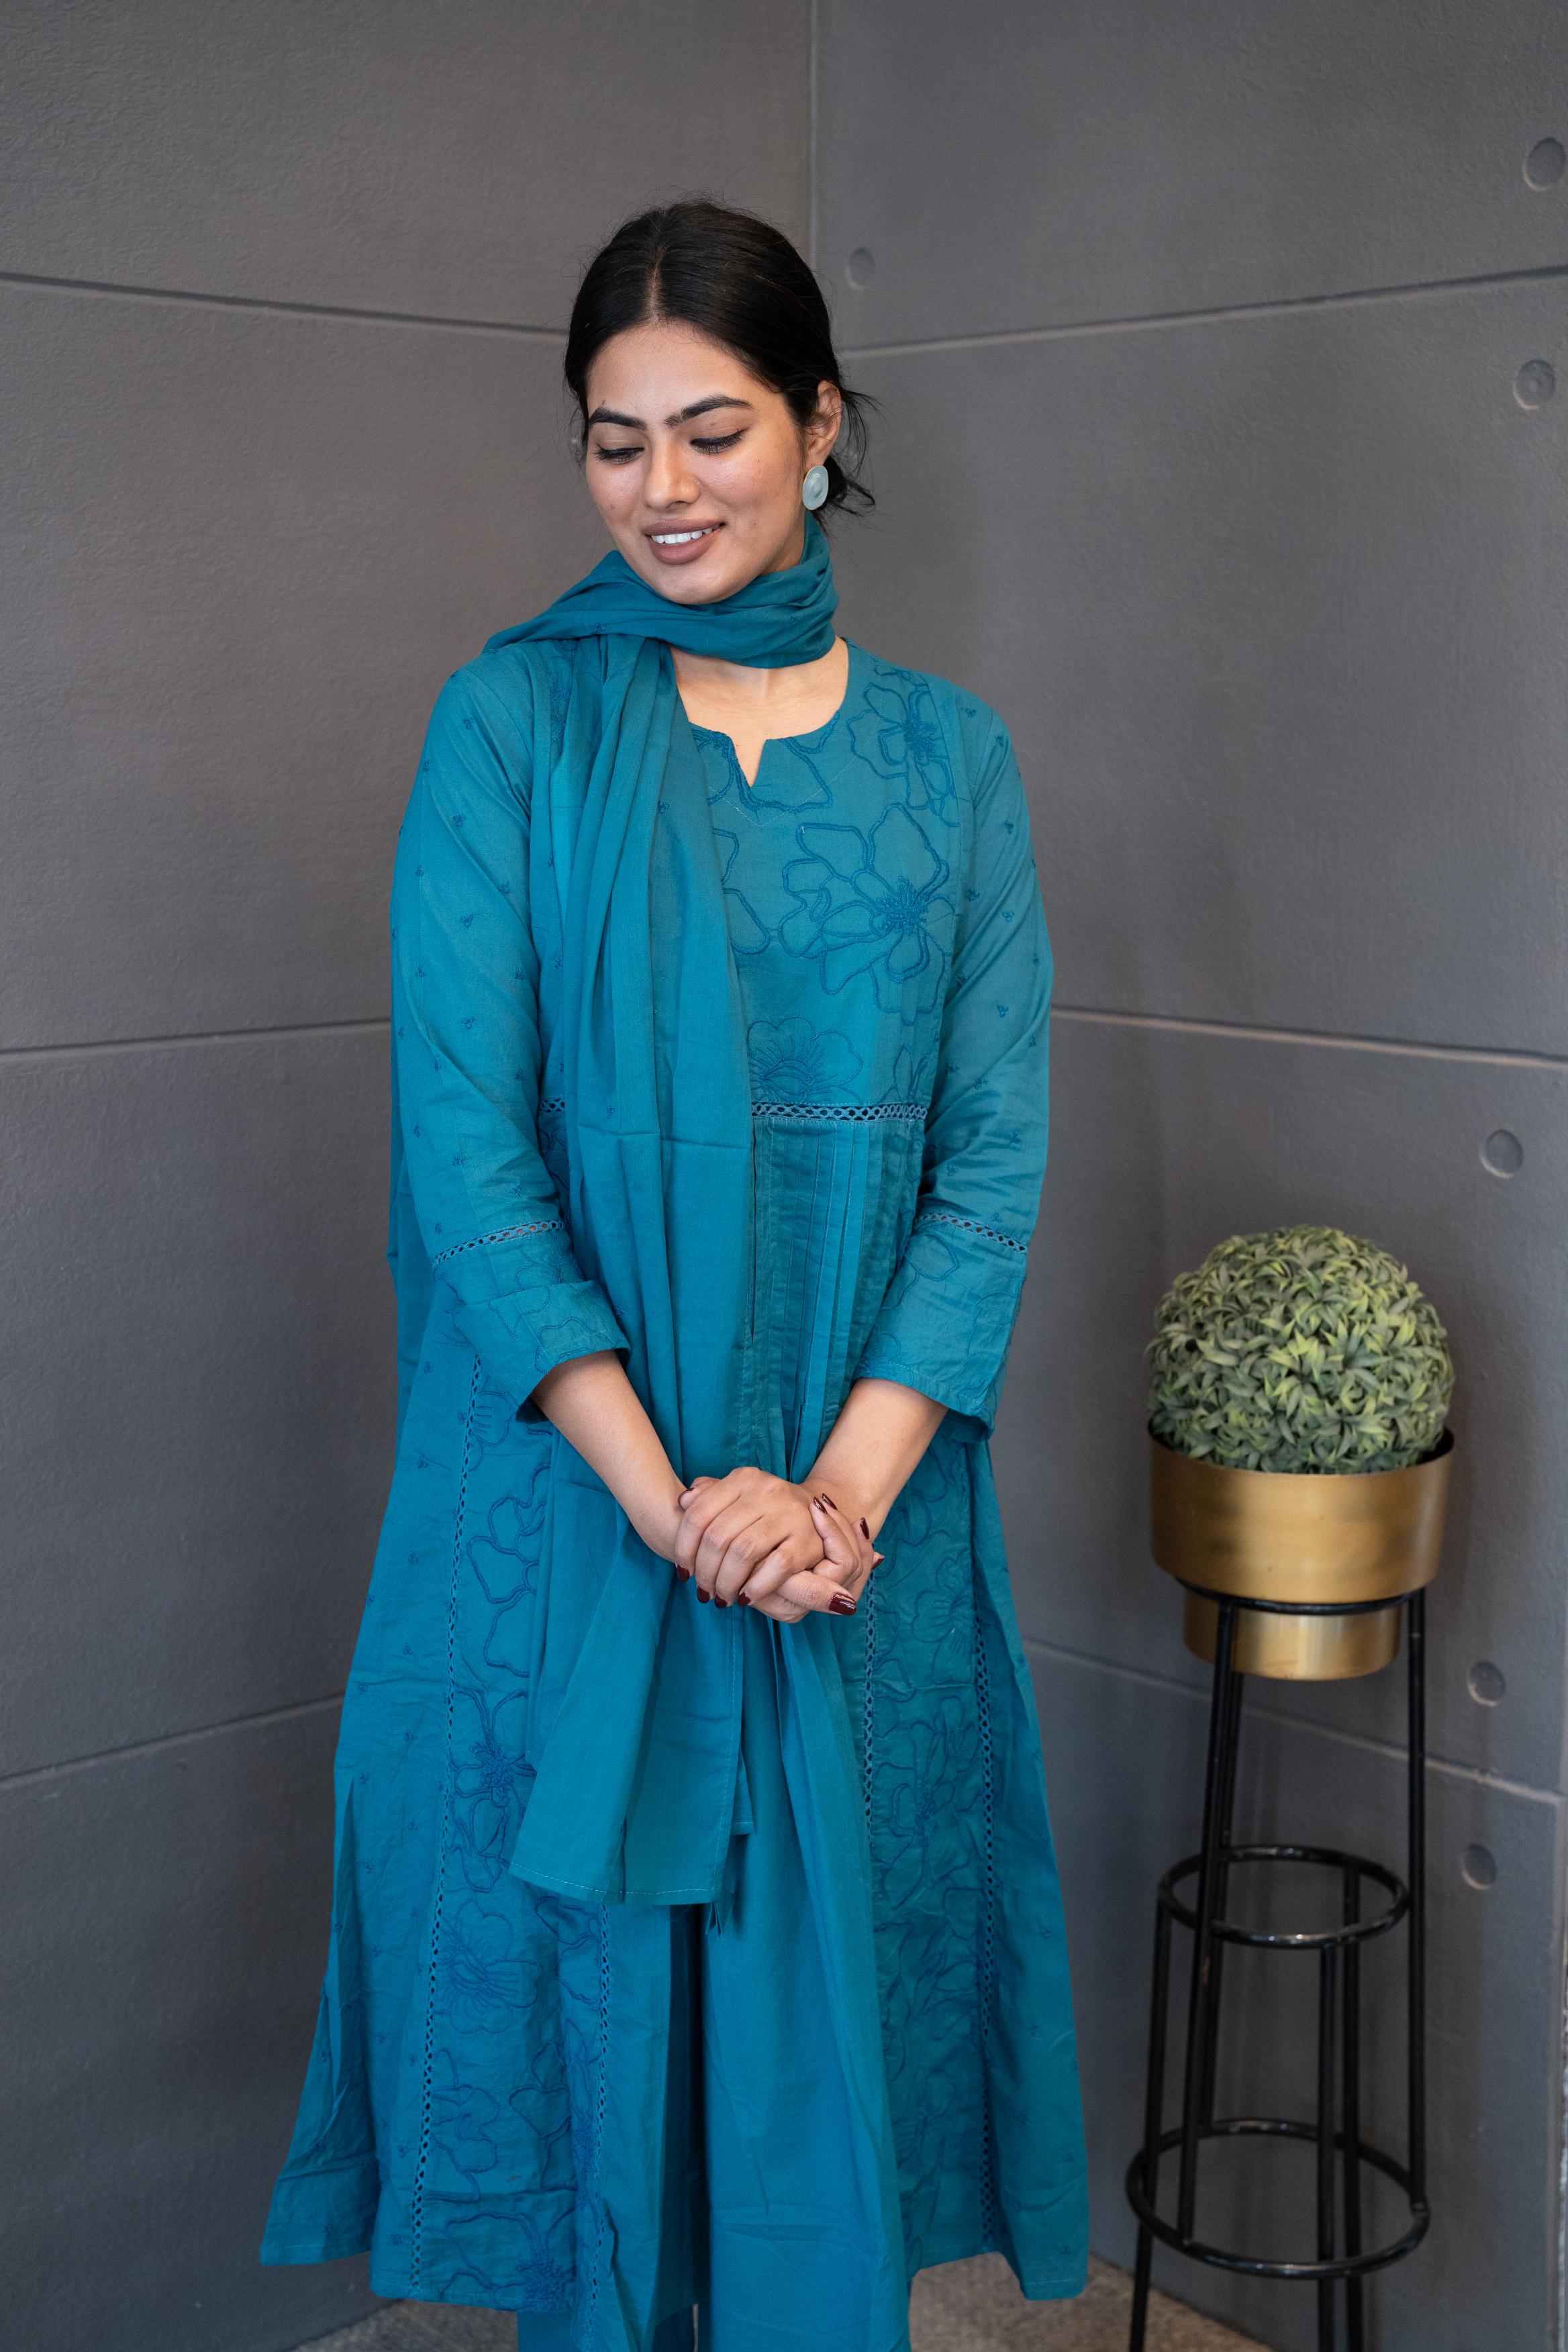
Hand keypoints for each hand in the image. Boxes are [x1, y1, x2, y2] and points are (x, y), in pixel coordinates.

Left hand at [675, 1470, 880, 1619]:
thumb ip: (708, 1497)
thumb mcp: (736, 1498)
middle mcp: (768, 1490)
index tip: (684, 1571)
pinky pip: (775, 1567)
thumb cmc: (764, 1513)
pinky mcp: (809, 1539)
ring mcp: (790, 1513)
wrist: (816, 1514)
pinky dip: (756, 1587)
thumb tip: (684, 1502)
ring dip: (727, 1583)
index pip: (698, 1515)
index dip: (684, 1549)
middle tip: (703, 1591)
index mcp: (744, 1478)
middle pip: (717, 1537)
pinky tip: (747, 1597)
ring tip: (722, 1597)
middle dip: (705, 1572)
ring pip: (743, 1553)